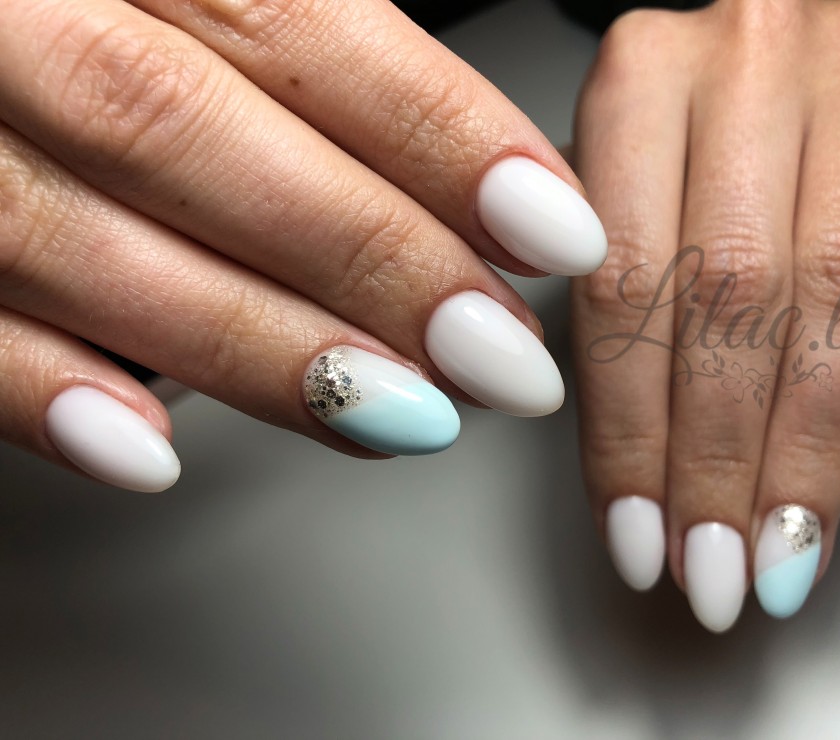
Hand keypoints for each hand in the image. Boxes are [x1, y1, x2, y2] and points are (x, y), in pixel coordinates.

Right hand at [0, 0, 606, 490]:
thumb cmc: (93, 12)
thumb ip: (300, 48)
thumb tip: (474, 176)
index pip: (292, 16)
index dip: (434, 132)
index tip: (550, 227)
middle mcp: (4, 7)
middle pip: (188, 130)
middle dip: (368, 256)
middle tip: (497, 354)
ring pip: (78, 234)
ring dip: (254, 344)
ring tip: (402, 416)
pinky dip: (44, 392)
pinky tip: (154, 453)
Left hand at [571, 0, 839, 629]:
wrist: (794, 28)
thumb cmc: (698, 123)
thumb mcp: (626, 182)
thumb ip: (624, 293)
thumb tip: (637, 469)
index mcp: (641, 73)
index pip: (627, 286)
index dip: (631, 431)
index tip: (638, 535)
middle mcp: (751, 55)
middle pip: (733, 298)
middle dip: (722, 460)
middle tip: (716, 570)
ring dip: (811, 446)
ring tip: (788, 549)